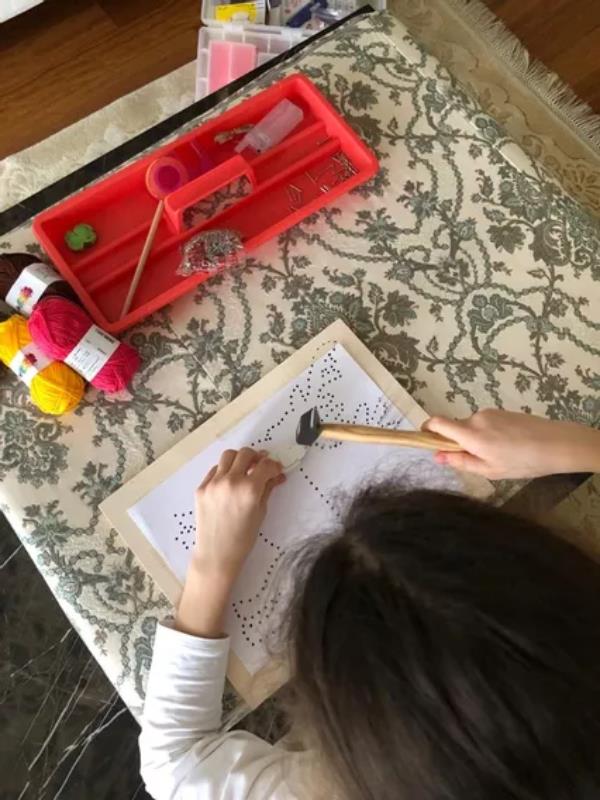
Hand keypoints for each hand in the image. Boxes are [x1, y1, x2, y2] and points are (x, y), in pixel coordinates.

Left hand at [193, 447, 284, 578]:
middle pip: (245, 454)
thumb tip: (277, 476)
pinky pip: (214, 470)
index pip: (265, 465)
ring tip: (244, 468)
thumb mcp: (261, 512)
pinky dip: (224, 470)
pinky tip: (229, 480)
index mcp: (249, 489)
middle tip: (261, 464)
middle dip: (257, 457)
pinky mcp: (201, 488)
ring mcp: (213, 484)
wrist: (217, 554)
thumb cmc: (242, 539)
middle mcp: (230, 481)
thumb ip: (268, 489)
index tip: (276, 469)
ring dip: (239, 459)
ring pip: (227, 456)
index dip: (274, 465)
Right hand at [423, 409, 599, 479]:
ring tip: (499, 455)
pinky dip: (488, 434)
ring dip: (475, 440)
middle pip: (454, 428)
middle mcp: (476, 419)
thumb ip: (461, 462)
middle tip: (477, 461)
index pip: (437, 423)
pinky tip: (508, 446)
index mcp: (471, 435)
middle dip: (458, 443)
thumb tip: (438, 456)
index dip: (426, 430)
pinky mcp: (501, 411)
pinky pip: (484, 423)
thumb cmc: (523, 462)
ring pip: (471, 427)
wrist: (557, 443)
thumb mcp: (490, 470)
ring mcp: (489, 413)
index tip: (425, 440)